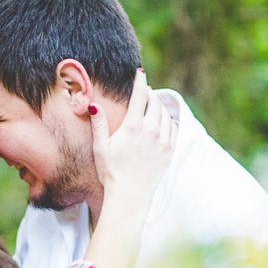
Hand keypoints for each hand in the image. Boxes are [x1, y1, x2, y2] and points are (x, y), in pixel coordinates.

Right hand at [91, 71, 175, 210]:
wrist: (129, 194)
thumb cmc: (111, 171)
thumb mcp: (100, 146)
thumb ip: (99, 124)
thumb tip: (94, 105)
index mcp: (133, 126)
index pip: (140, 96)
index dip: (140, 82)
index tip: (140, 73)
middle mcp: (151, 130)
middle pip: (155, 102)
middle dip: (149, 93)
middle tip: (144, 92)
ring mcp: (163, 141)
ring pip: (165, 114)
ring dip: (159, 106)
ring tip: (152, 106)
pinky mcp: (170, 151)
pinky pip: (174, 128)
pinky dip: (169, 121)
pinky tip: (163, 122)